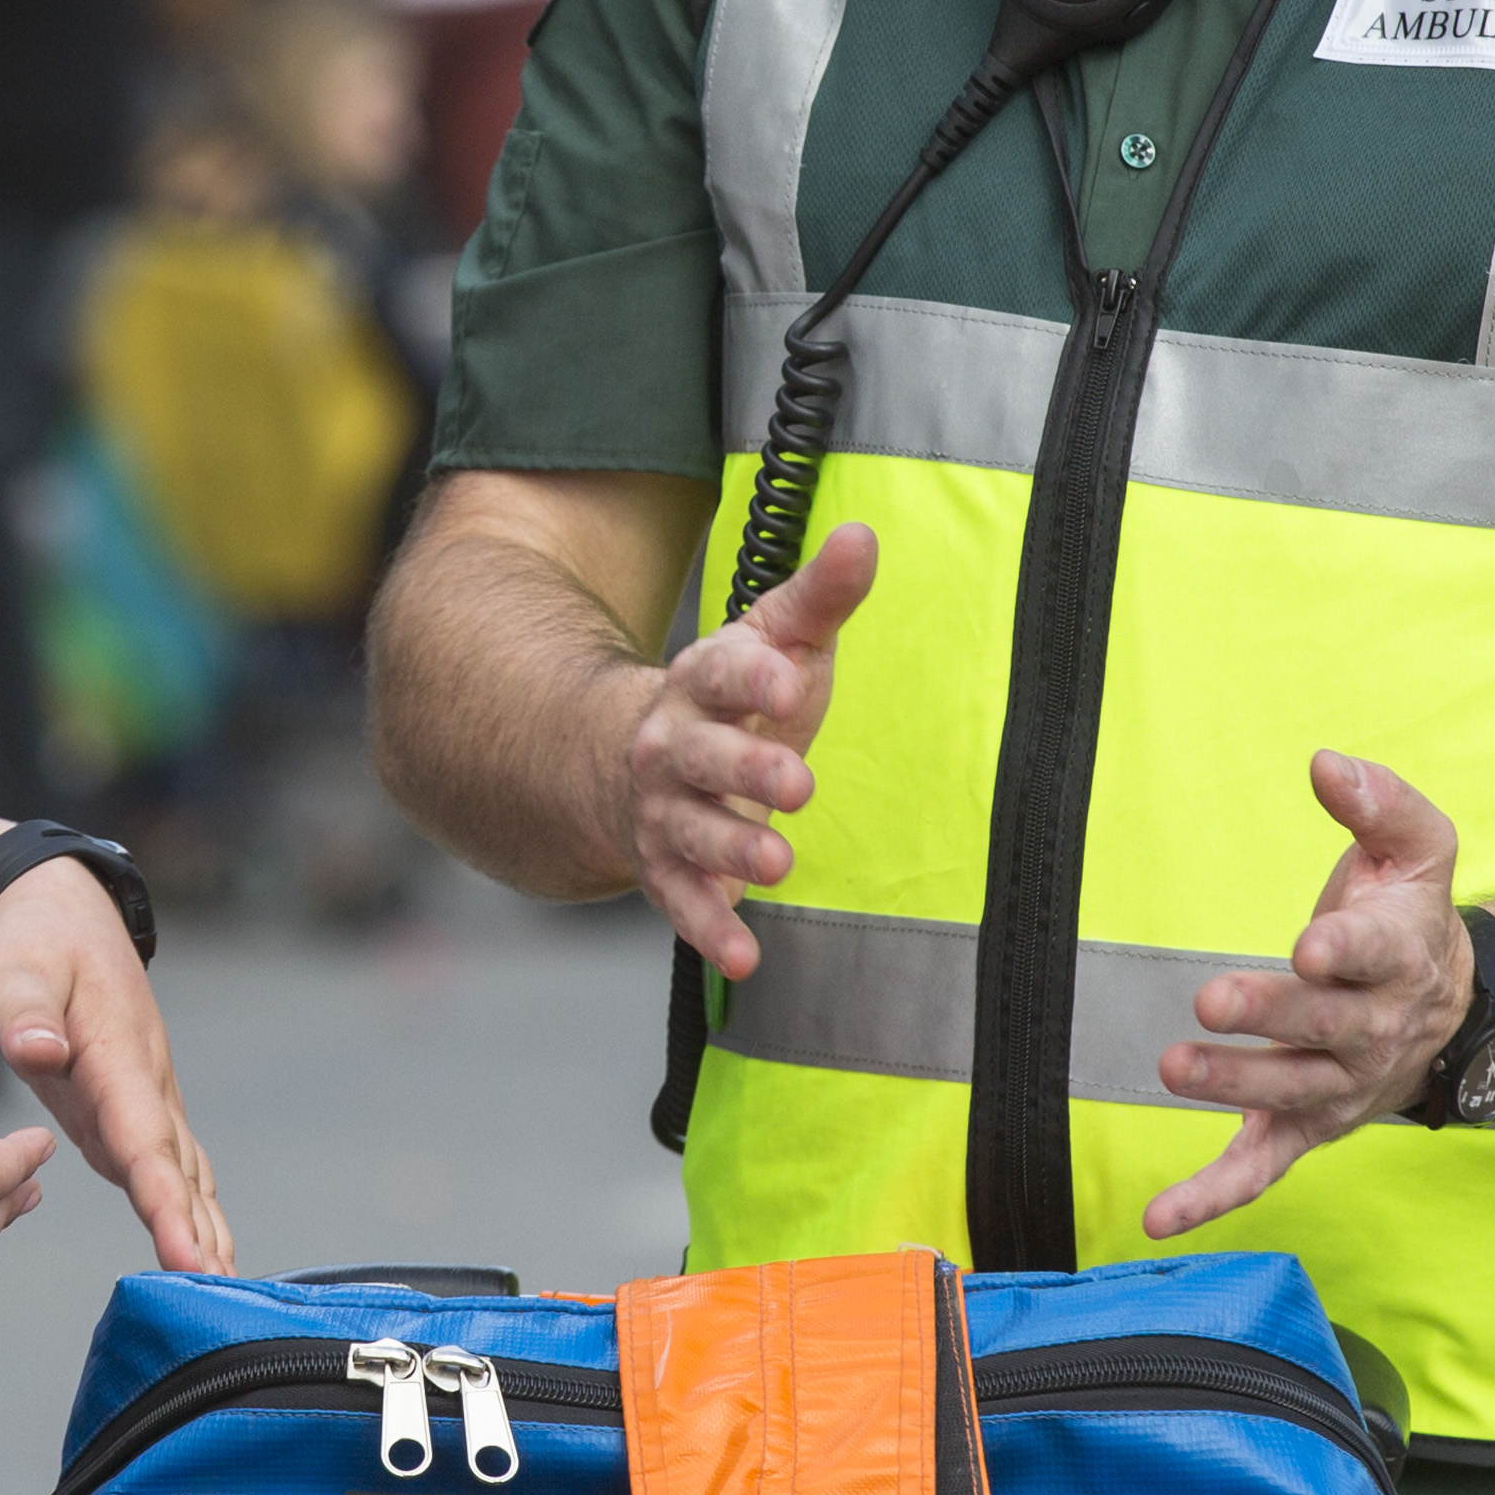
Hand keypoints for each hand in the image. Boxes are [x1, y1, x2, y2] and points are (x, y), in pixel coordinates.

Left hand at [0, 858, 232, 1272]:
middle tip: (218, 1293)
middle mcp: (145, 1078)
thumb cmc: (27, 945)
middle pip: (179, 1164)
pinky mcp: (131, 1106)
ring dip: (203, 1225)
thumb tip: (42, 1052)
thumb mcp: (11, 970)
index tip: (188, 1257)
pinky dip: (184, 1210)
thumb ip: (25, 1013)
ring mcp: (144, 1094)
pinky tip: (194, 1252)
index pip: (146, 1137)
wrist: (50, 914)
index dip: (167, 1201)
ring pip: (182, 1168)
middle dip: (200, 1229)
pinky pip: (164, 1165)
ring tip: (222, 1287)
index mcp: (119, 1050)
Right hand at [628, 521, 875, 979]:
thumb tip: (864, 536)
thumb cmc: (733, 699)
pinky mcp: (668, 870)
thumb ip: (819, 598)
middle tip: (796, 782)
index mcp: (701, 683)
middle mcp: (672, 747)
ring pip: (693, 831)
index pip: (723, 673)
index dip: (753, 676)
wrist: (631, 762)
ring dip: (733, 847)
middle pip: (703, 756)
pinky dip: (709, 931)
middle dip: (746, 768)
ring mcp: (665, 812)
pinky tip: (742, 957)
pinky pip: (683, 903)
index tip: (787, 678)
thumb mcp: (776, 641)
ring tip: (780, 861)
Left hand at [1143, 752, 1472, 1239]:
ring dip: (1232, 1085)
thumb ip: (1378, 801)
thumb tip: (1325, 763)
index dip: (1343, 951)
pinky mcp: (1305, 1127)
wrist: (1450, 1009)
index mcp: (1398, 957)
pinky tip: (1159, 1215)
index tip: (1311, 946)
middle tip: (1212, 1002)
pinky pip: (1260, 1168)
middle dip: (1268, 1016)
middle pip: (1322, 1026)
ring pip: (1287, 1092)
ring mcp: (1338, 1085)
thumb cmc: (1412, 919)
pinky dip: (1211, 1196)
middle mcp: (1372, 1029)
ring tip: (1175, 1069)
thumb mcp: (1417, 849)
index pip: (1371, 955)